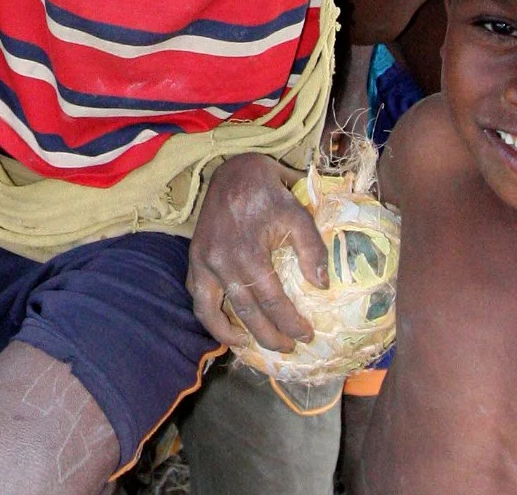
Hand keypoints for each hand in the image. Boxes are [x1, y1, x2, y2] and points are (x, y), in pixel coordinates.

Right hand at [188, 153, 327, 351]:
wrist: (233, 169)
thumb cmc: (268, 191)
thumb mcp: (297, 213)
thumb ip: (311, 248)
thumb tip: (321, 285)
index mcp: (249, 253)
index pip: (272, 302)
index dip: (291, 323)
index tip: (307, 335)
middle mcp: (222, 262)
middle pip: (246, 313)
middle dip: (269, 337)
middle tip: (288, 347)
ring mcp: (204, 260)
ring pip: (211, 311)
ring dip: (231, 334)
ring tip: (250, 344)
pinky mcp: (195, 257)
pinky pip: (196, 295)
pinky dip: (208, 315)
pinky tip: (226, 323)